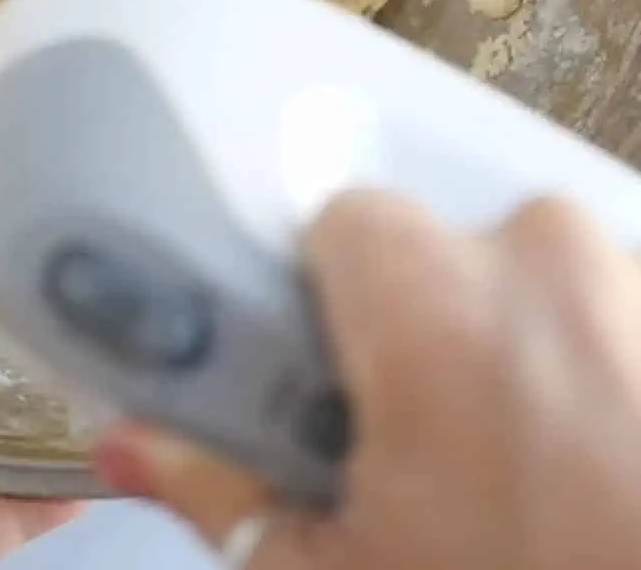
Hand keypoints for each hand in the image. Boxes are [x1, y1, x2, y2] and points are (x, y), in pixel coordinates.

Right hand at [95, 193, 640, 569]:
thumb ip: (228, 492)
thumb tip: (125, 439)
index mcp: (432, 291)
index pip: (342, 223)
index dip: (330, 305)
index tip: (342, 390)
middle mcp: (546, 250)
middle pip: (452, 255)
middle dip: (438, 335)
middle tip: (444, 456)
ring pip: (550, 290)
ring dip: (535, 362)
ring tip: (551, 483)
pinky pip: (625, 323)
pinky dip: (615, 379)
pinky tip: (614, 475)